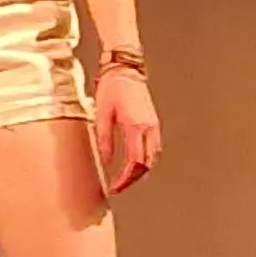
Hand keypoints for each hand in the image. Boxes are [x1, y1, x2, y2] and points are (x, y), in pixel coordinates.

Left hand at [92, 68, 162, 194]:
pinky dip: (146, 160)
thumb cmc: (112, 88)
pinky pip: (154, 148)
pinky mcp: (153, 122)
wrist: (125, 69)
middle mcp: (149, 128)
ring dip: (141, 171)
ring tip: (126, 178)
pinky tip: (135, 163)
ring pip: (153, 157)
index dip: (125, 179)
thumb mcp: (101, 114)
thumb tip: (107, 161)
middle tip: (119, 186)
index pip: (135, 163)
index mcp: (135, 127)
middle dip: (133, 179)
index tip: (115, 187)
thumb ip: (104, 140)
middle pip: (146, 164)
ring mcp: (153, 125)